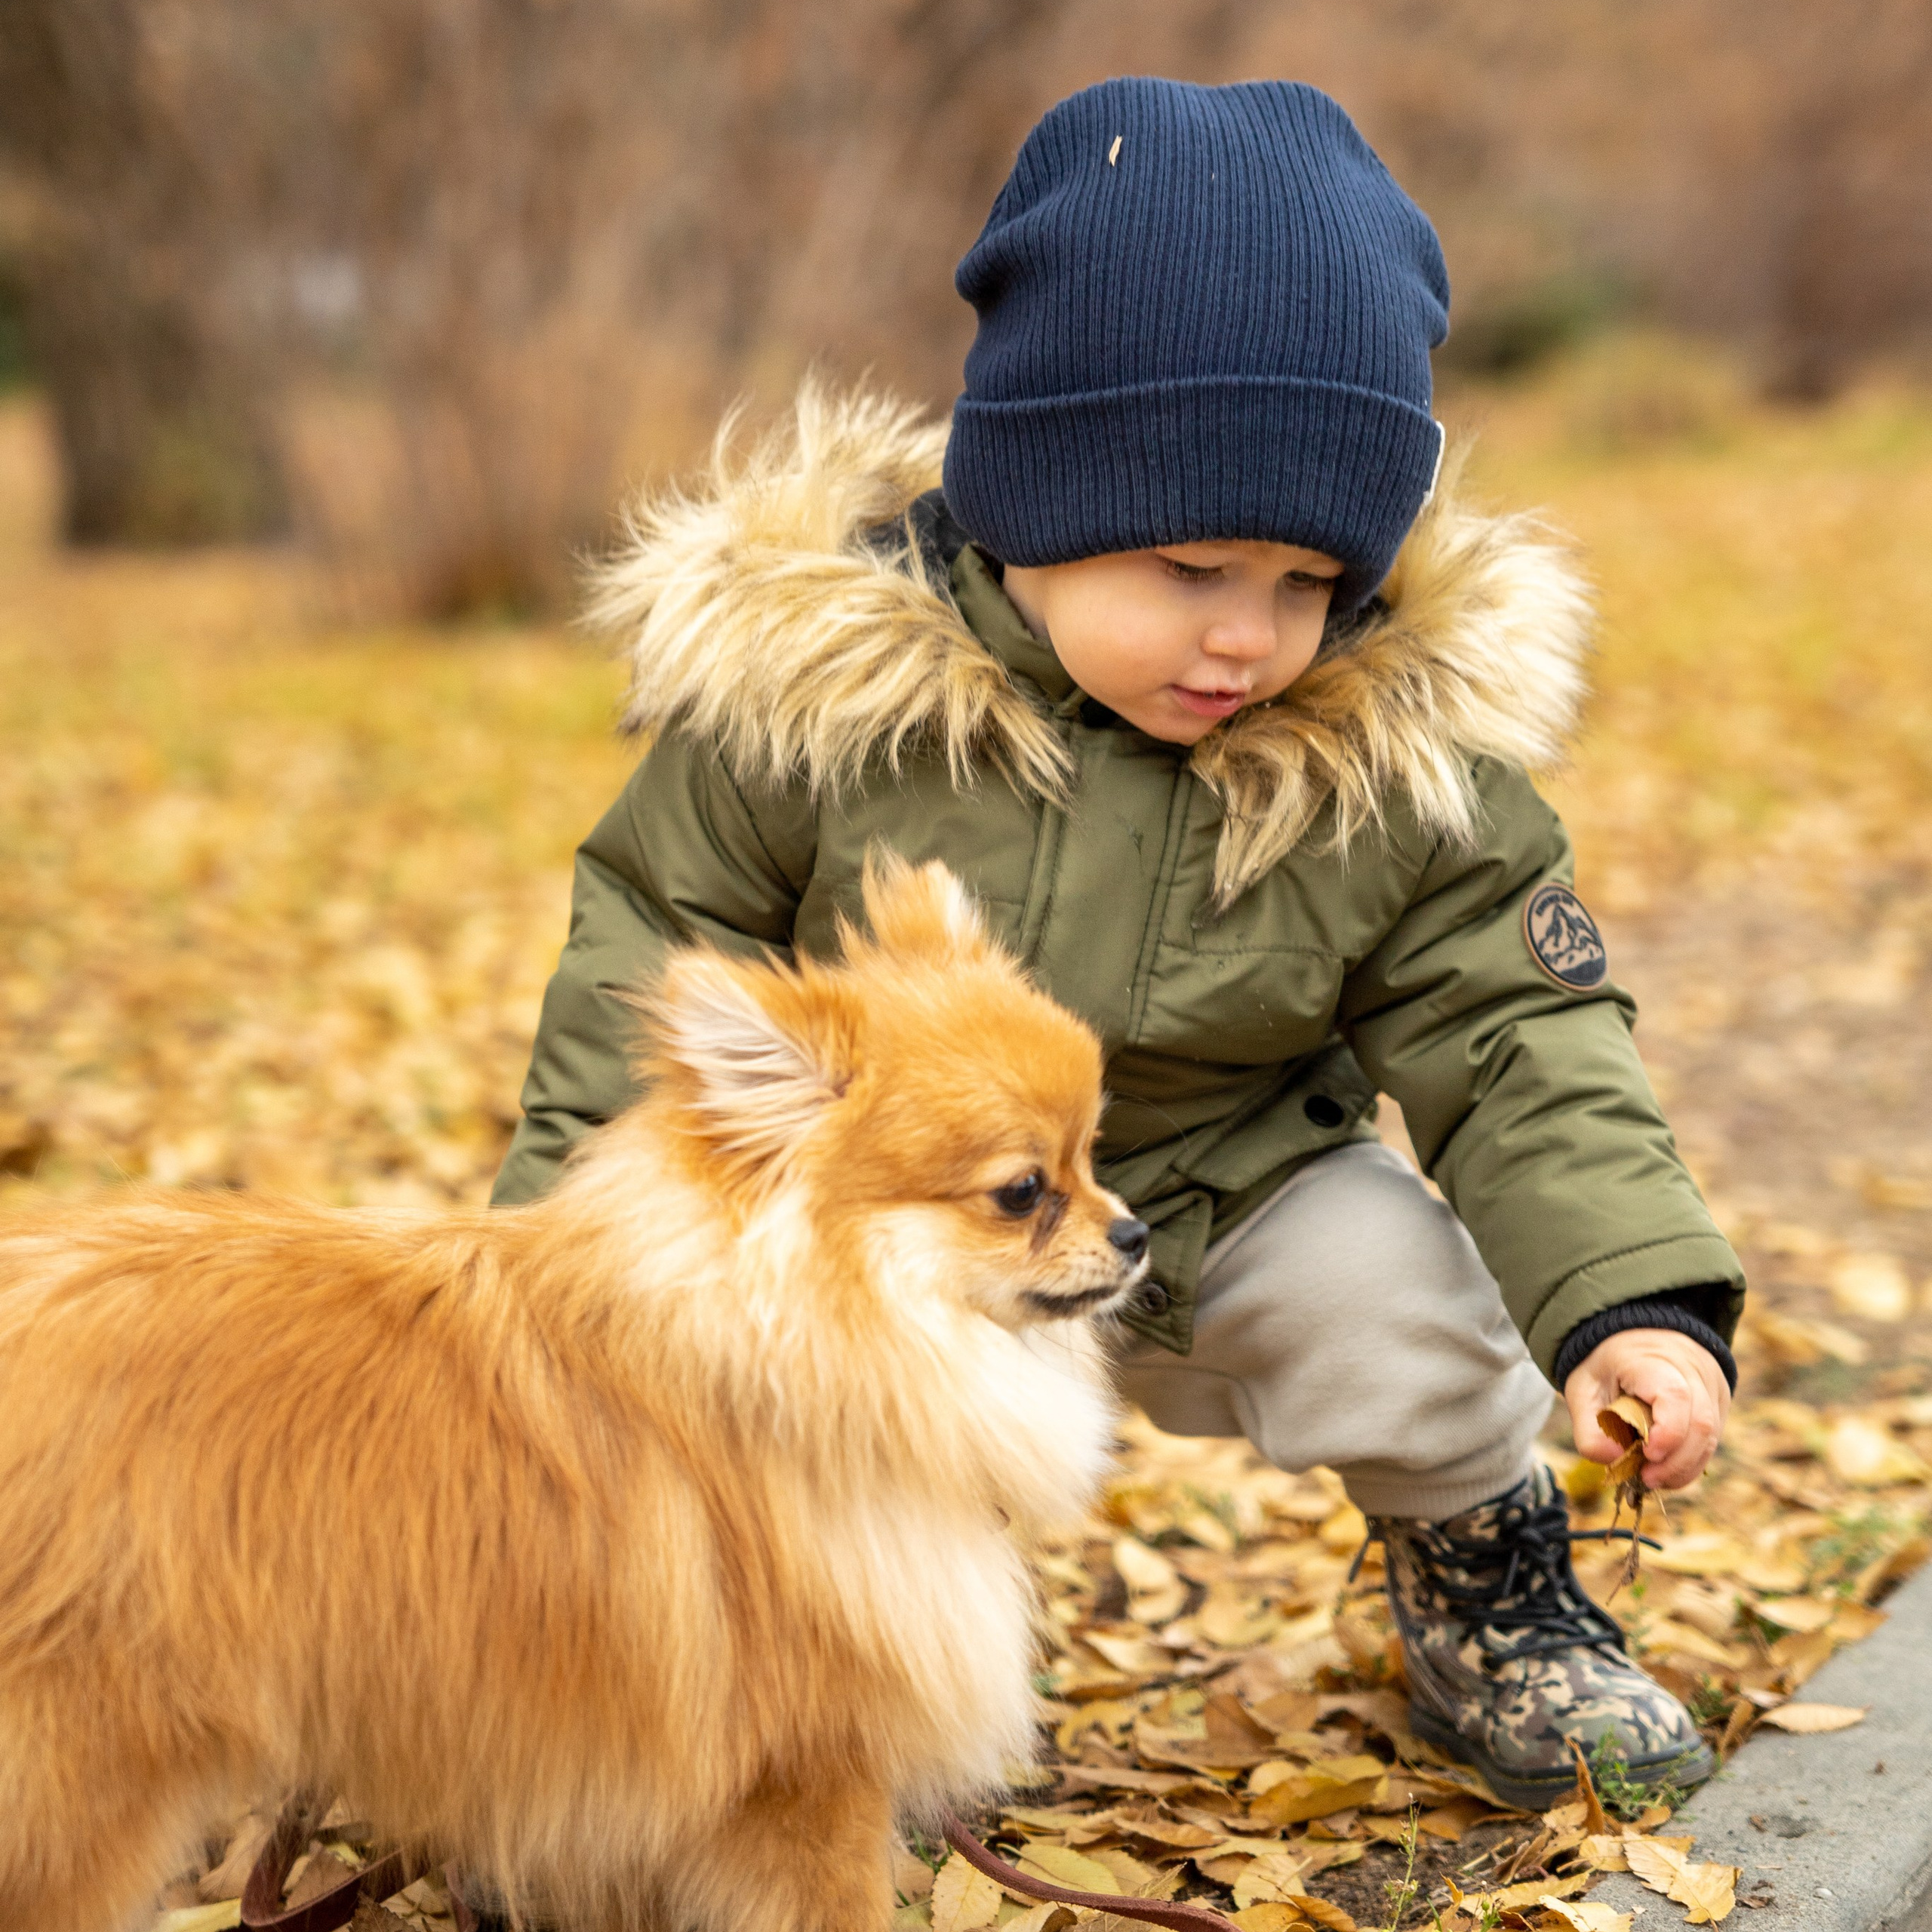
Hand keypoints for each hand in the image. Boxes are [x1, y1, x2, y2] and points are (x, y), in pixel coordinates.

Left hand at [1564, 1327, 1729, 1490]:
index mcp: (1652, 1358)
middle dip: (1676, 1462)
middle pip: (1701, 1422)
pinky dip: (1691, 1457)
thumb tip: (1614, 1460)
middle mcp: (1691, 1367)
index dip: (1667, 1433)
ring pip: (1711, 1434)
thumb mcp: (1582, 1390)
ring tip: (1654, 1477)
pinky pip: (1712, 1435)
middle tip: (1647, 1478)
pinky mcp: (1718, 1398)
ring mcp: (1710, 1382)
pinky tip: (1668, 1466)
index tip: (1647, 1456)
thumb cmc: (1606, 1366)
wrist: (1631, 1336)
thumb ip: (1590, 1429)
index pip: (1675, 1396)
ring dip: (1685, 1465)